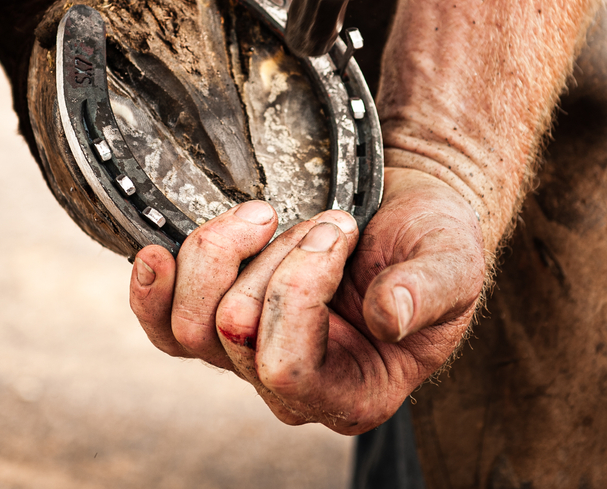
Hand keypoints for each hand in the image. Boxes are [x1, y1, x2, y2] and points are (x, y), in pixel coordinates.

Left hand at [129, 167, 485, 432]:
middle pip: (234, 331)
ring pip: (190, 322)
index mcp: (355, 392)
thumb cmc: (430, 244)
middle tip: (325, 221)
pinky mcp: (220, 318)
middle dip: (276, 255)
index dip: (299, 289)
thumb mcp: (452, 264)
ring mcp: (250, 355)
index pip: (288, 368)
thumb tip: (388, 318)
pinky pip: (162, 324)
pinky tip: (156, 254)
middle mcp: (294, 386)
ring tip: (271, 217)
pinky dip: (154, 287)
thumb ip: (428, 291)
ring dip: (225, 251)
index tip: (339, 229)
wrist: (399, 214)